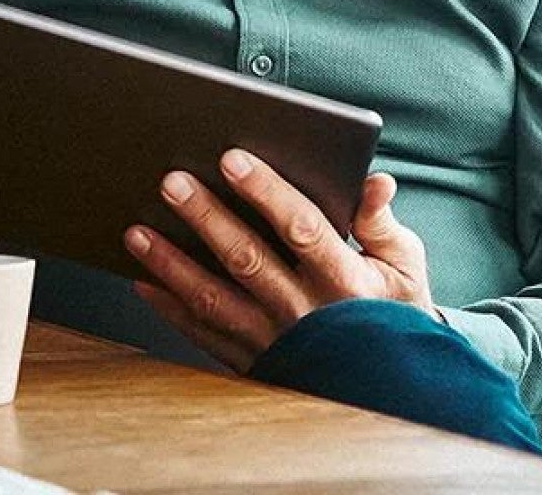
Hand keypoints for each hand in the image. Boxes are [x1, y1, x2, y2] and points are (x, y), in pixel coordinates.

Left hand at [126, 148, 434, 370]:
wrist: (388, 382)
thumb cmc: (394, 310)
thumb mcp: (404, 262)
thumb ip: (381, 221)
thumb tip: (376, 180)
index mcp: (344, 278)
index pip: (300, 227)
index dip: (266, 192)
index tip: (232, 159)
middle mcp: (303, 310)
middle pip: (245, 257)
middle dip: (206, 216)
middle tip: (171, 181)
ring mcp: (273, 340)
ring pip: (213, 298)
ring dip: (171, 263)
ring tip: (137, 231)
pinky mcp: (252, 361)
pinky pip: (203, 333)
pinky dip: (170, 309)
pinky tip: (143, 281)